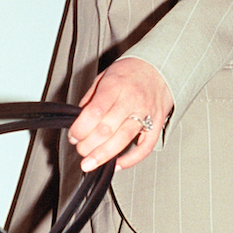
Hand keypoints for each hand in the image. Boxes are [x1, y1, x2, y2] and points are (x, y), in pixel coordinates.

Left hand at [68, 57, 172, 172]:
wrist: (160, 67)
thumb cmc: (129, 72)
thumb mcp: (104, 76)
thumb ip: (91, 98)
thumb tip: (78, 121)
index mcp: (116, 85)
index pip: (95, 112)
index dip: (80, 128)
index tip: (73, 136)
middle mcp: (132, 100)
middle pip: (106, 129)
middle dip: (88, 145)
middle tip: (80, 149)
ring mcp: (146, 114)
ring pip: (123, 140)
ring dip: (103, 155)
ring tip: (89, 164)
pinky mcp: (157, 124)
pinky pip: (145, 147)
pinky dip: (130, 160)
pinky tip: (115, 164)